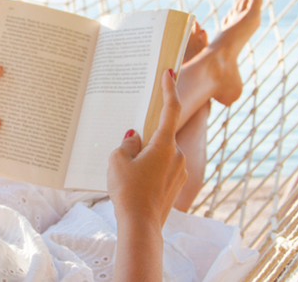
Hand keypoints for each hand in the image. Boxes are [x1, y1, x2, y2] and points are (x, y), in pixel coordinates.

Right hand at [107, 69, 186, 228]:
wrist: (142, 226)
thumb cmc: (129, 192)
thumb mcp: (118, 161)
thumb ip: (127, 144)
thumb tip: (134, 137)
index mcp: (165, 145)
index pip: (171, 109)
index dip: (169, 89)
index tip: (169, 72)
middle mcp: (177, 156)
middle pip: (161, 136)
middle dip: (145, 137)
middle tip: (127, 145)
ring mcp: (179, 172)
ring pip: (161, 155)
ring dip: (146, 157)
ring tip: (126, 172)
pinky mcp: (176, 187)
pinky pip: (162, 170)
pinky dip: (149, 170)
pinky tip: (134, 183)